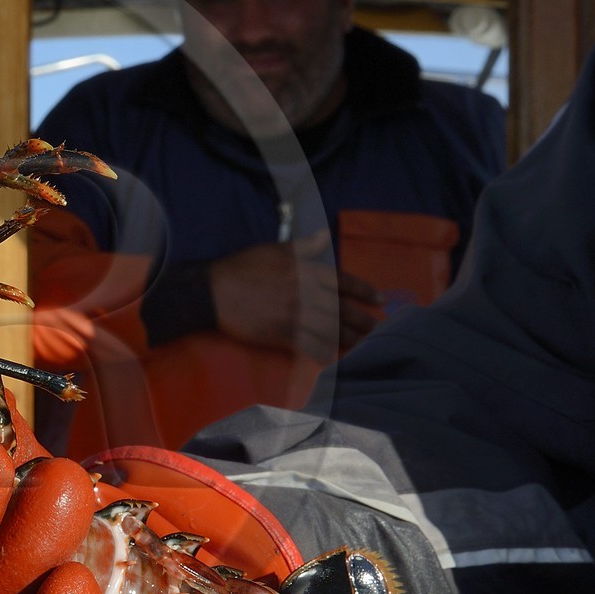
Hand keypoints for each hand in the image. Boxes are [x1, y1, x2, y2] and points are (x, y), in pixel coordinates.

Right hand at [208, 231, 380, 361]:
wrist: (214, 292)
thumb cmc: (243, 267)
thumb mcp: (274, 249)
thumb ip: (303, 246)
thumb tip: (325, 236)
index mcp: (304, 270)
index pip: (343, 281)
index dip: (364, 291)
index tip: (380, 300)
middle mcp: (305, 293)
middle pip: (342, 309)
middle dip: (363, 320)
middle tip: (378, 329)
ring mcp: (294, 315)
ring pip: (330, 329)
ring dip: (350, 338)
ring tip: (366, 345)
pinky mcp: (282, 334)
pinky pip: (311, 345)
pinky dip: (325, 351)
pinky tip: (335, 357)